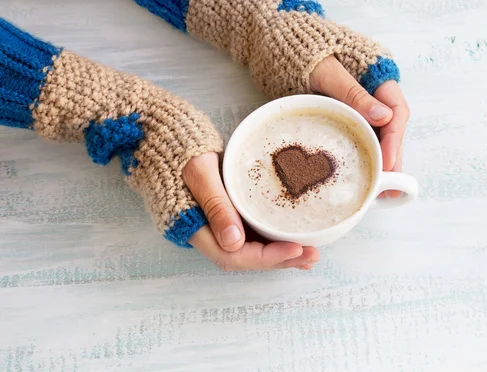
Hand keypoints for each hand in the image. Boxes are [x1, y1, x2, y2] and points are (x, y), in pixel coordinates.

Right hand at [182, 153, 319, 270]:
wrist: (167, 141)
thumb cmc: (180, 153)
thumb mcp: (198, 172)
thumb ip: (215, 204)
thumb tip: (234, 242)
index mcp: (196, 228)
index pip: (235, 256)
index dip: (267, 257)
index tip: (296, 249)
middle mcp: (208, 234)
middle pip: (247, 258)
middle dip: (280, 260)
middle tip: (312, 255)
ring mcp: (217, 226)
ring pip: (251, 250)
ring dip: (280, 254)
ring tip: (309, 254)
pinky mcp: (226, 216)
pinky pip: (251, 235)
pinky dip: (273, 240)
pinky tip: (294, 241)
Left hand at [310, 56, 409, 197]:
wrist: (279, 43)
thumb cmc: (303, 51)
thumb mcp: (327, 71)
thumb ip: (353, 92)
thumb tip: (383, 116)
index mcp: (377, 77)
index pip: (396, 112)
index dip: (394, 140)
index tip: (388, 162)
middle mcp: (373, 93)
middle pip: (390, 129)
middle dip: (391, 158)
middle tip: (390, 187)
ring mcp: (359, 105)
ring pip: (377, 135)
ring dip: (380, 160)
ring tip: (383, 188)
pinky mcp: (345, 114)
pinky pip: (359, 135)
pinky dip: (363, 153)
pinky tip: (365, 172)